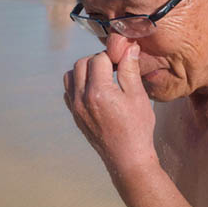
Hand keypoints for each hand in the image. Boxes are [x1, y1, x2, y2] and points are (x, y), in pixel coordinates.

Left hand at [64, 45, 156, 173]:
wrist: (127, 158)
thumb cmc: (137, 128)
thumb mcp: (138, 96)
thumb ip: (130, 69)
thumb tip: (130, 47)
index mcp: (99, 92)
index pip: (99, 58)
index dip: (112, 55)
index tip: (123, 60)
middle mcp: (82, 98)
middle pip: (81, 64)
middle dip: (98, 60)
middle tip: (114, 67)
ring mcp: (75, 108)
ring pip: (70, 76)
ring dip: (85, 70)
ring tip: (104, 77)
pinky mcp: (75, 115)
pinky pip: (69, 91)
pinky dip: (79, 85)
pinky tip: (96, 90)